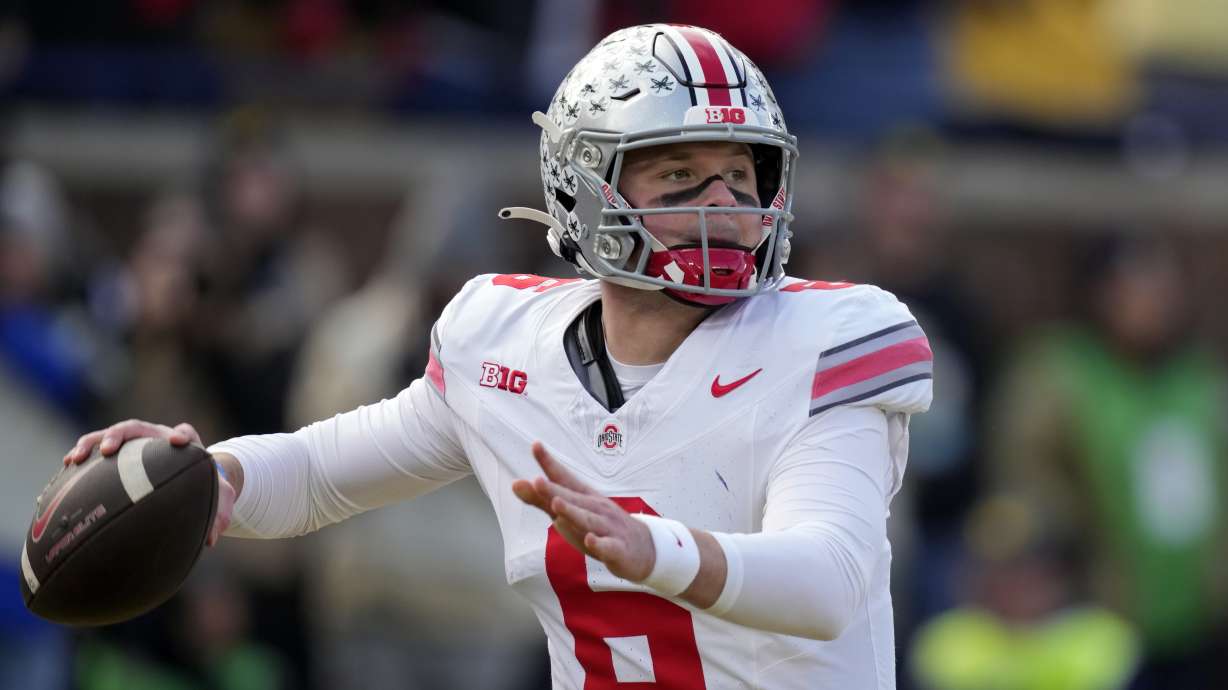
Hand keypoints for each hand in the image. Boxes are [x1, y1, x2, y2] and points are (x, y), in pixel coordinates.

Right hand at [62, 419, 232, 546]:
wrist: (187, 478)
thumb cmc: (201, 487)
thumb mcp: (215, 498)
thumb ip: (219, 514)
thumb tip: (212, 540)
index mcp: (183, 445)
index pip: (185, 433)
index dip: (183, 435)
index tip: (179, 441)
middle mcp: (155, 439)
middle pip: (137, 428)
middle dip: (119, 436)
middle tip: (108, 449)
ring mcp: (135, 444)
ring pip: (110, 435)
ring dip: (92, 443)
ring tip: (76, 458)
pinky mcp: (119, 453)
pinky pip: (97, 449)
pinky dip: (83, 454)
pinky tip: (67, 465)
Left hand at [512, 442, 655, 582]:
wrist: (643, 548)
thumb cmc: (599, 526)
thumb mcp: (568, 512)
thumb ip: (541, 500)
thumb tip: (515, 484)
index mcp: (583, 497)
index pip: (564, 478)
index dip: (549, 464)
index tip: (535, 445)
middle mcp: (596, 508)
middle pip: (573, 498)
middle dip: (554, 491)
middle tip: (537, 481)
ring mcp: (608, 528)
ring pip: (588, 520)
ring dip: (573, 513)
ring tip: (556, 505)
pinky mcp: (617, 550)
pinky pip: (608, 547)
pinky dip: (599, 544)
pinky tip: (589, 541)